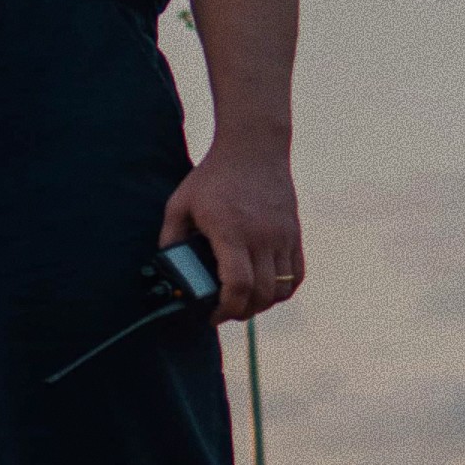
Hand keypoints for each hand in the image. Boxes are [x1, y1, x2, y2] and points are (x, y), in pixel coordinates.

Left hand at [160, 134, 302, 322]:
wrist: (253, 148)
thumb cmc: (213, 176)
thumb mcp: (180, 203)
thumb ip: (170, 237)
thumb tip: (168, 266)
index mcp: (231, 232)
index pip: (237, 285)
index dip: (226, 310)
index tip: (212, 316)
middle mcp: (262, 237)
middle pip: (261, 294)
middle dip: (241, 312)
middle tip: (224, 313)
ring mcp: (283, 236)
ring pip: (282, 289)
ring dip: (263, 304)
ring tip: (244, 303)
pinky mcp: (294, 233)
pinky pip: (296, 275)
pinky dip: (283, 290)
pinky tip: (267, 290)